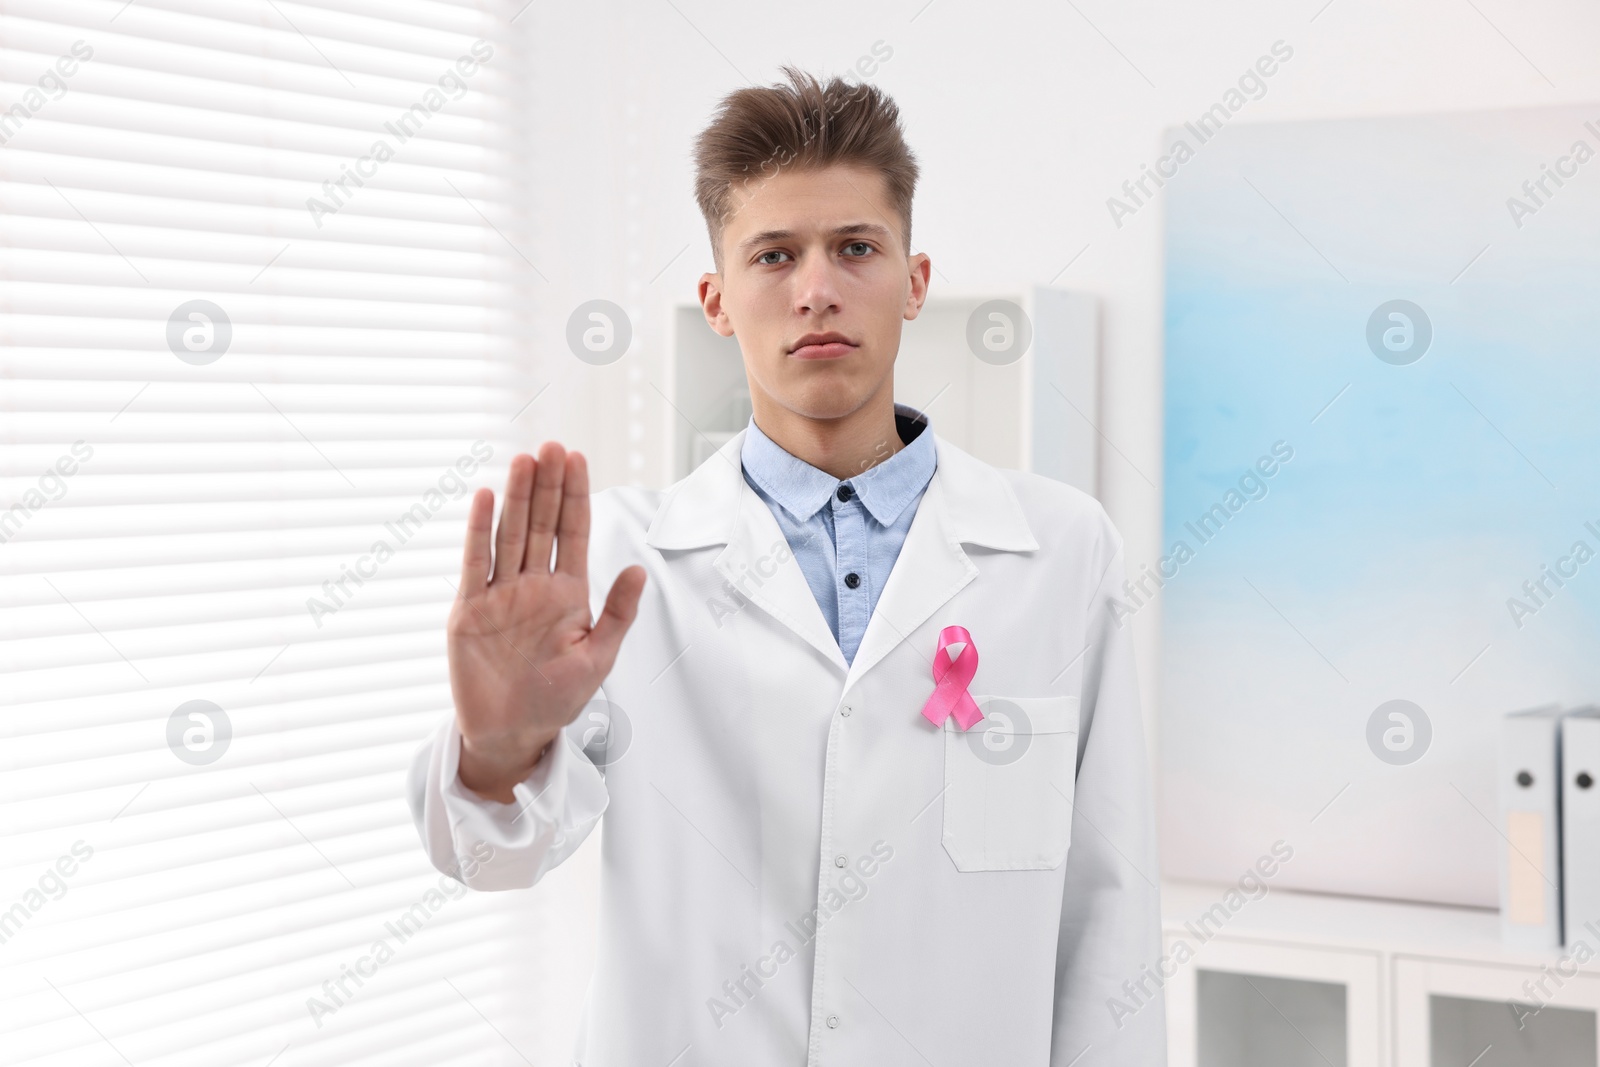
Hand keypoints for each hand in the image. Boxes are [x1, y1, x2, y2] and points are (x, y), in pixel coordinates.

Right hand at [448, 442, 645, 802]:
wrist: (512, 734)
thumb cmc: (556, 699)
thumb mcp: (597, 658)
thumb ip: (617, 614)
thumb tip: (638, 569)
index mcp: (568, 594)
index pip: (574, 533)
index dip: (575, 496)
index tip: (577, 458)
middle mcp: (533, 585)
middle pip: (541, 524)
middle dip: (547, 485)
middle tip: (552, 446)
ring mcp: (500, 594)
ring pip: (510, 535)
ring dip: (516, 498)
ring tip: (524, 460)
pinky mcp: (469, 609)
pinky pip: (475, 563)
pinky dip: (479, 531)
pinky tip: (485, 498)